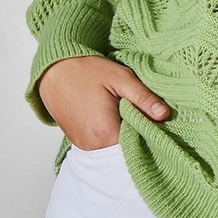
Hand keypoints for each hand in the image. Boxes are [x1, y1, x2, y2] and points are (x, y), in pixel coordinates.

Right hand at [37, 56, 170, 150]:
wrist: (53, 69)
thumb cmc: (87, 71)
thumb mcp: (121, 79)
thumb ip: (143, 98)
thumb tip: (164, 114)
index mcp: (105, 133)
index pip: (138, 144)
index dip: (150, 133)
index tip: (158, 121)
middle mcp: (92, 145)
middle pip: (125, 148)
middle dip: (138, 134)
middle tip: (146, 115)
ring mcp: (83, 145)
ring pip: (113, 147)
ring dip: (124, 134)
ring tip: (129, 114)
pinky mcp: (78, 141)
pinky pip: (101, 144)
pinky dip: (111, 134)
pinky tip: (115, 117)